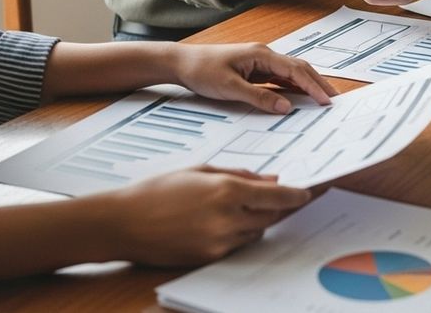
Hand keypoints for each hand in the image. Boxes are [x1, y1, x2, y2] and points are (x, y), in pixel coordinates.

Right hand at [105, 166, 310, 265]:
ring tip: (236, 209)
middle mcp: (227, 217)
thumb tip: (269, 179)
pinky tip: (220, 223)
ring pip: (256, 233)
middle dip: (276, 207)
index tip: (307, 192)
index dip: (296, 195)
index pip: (276, 196)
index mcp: (226, 190)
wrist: (122, 223)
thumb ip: (238, 174)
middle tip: (280, 198)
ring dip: (256, 221)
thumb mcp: (200, 172)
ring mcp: (219, 241)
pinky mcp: (210, 258)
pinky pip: (237, 246)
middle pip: (271, 216)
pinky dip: (238, 235)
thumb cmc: (158, 191)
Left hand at [173, 43, 336, 112]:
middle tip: (334, 100)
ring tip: (322, 100)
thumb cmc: (202, 71)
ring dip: (307, 86)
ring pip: (291, 74)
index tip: (326, 101)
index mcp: (261, 54)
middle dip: (318, 84)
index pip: (295, 70)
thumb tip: (285, 107)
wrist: (181, 63)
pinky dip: (292, 88)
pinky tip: (299, 98)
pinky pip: (279, 79)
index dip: (313, 86)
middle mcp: (264, 55)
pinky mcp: (254, 71)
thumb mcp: (230, 88)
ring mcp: (260, 63)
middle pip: (299, 69)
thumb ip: (259, 97)